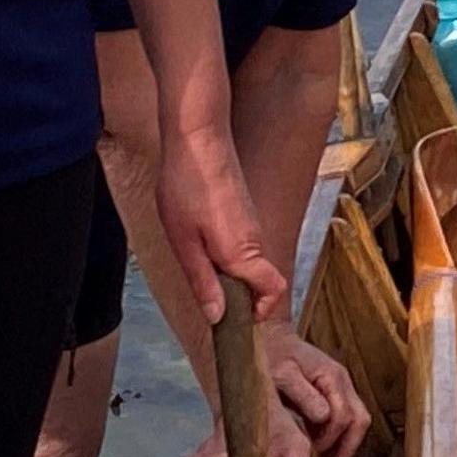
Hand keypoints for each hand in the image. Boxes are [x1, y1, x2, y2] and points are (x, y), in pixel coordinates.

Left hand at [159, 122, 286, 331]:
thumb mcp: (184, 242)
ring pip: (250, 263)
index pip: (272, 291)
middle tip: (204, 292)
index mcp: (243, 253)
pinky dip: (227, 255)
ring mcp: (252, 225)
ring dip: (229, 273)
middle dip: (238, 296)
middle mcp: (255, 241)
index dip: (258, 311)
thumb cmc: (186, 187)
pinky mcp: (244, 213)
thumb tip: (218, 318)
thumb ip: (203, 282)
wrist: (197, 138)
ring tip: (195, 260)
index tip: (233, 318)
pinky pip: (243, 246)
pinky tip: (198, 239)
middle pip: (261, 281)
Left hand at [267, 326, 372, 456]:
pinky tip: (325, 443)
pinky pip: (348, 413)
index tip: (315, 454)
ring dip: (346, 440)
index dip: (331, 440)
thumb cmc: (272, 354)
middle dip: (348, 445)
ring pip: (358, 417)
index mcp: (332, 377)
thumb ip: (303, 395)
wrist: (269, 335)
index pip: (344, 417)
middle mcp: (342, 380)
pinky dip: (341, 432)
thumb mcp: (281, 374)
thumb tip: (324, 416)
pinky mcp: (335, 387)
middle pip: (360, 418)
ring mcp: (341, 383)